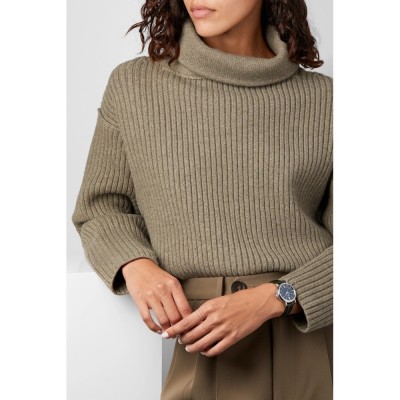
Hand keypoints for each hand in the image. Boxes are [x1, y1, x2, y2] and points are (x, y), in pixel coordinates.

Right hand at [122, 258, 192, 333]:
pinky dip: (153, 328)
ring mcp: (151, 295)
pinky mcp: (140, 300)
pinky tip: (158, 330)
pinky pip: (147, 319)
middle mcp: (163, 290)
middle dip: (178, 328)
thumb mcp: (171, 281)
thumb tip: (187, 315)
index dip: (188, 322)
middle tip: (180, 333)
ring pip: (163, 319)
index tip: (189, 327)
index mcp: (174, 285)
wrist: (138, 265)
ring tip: (169, 333)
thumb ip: (179, 296)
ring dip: (167, 330)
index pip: (185, 308)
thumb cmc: (156, 275)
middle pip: (175, 316)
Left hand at [160, 283, 284, 356]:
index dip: (174, 329)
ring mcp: (223, 330)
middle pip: (191, 335)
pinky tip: (205, 351)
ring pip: (201, 344)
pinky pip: (215, 349)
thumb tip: (193, 319)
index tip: (167, 333)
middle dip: (182, 340)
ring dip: (192, 348)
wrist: (259, 302)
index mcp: (209, 307)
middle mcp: (214, 319)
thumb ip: (205, 310)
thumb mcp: (218, 299)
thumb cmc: (240, 299)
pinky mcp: (232, 338)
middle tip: (180, 340)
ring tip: (190, 348)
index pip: (186, 321)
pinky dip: (207, 352)